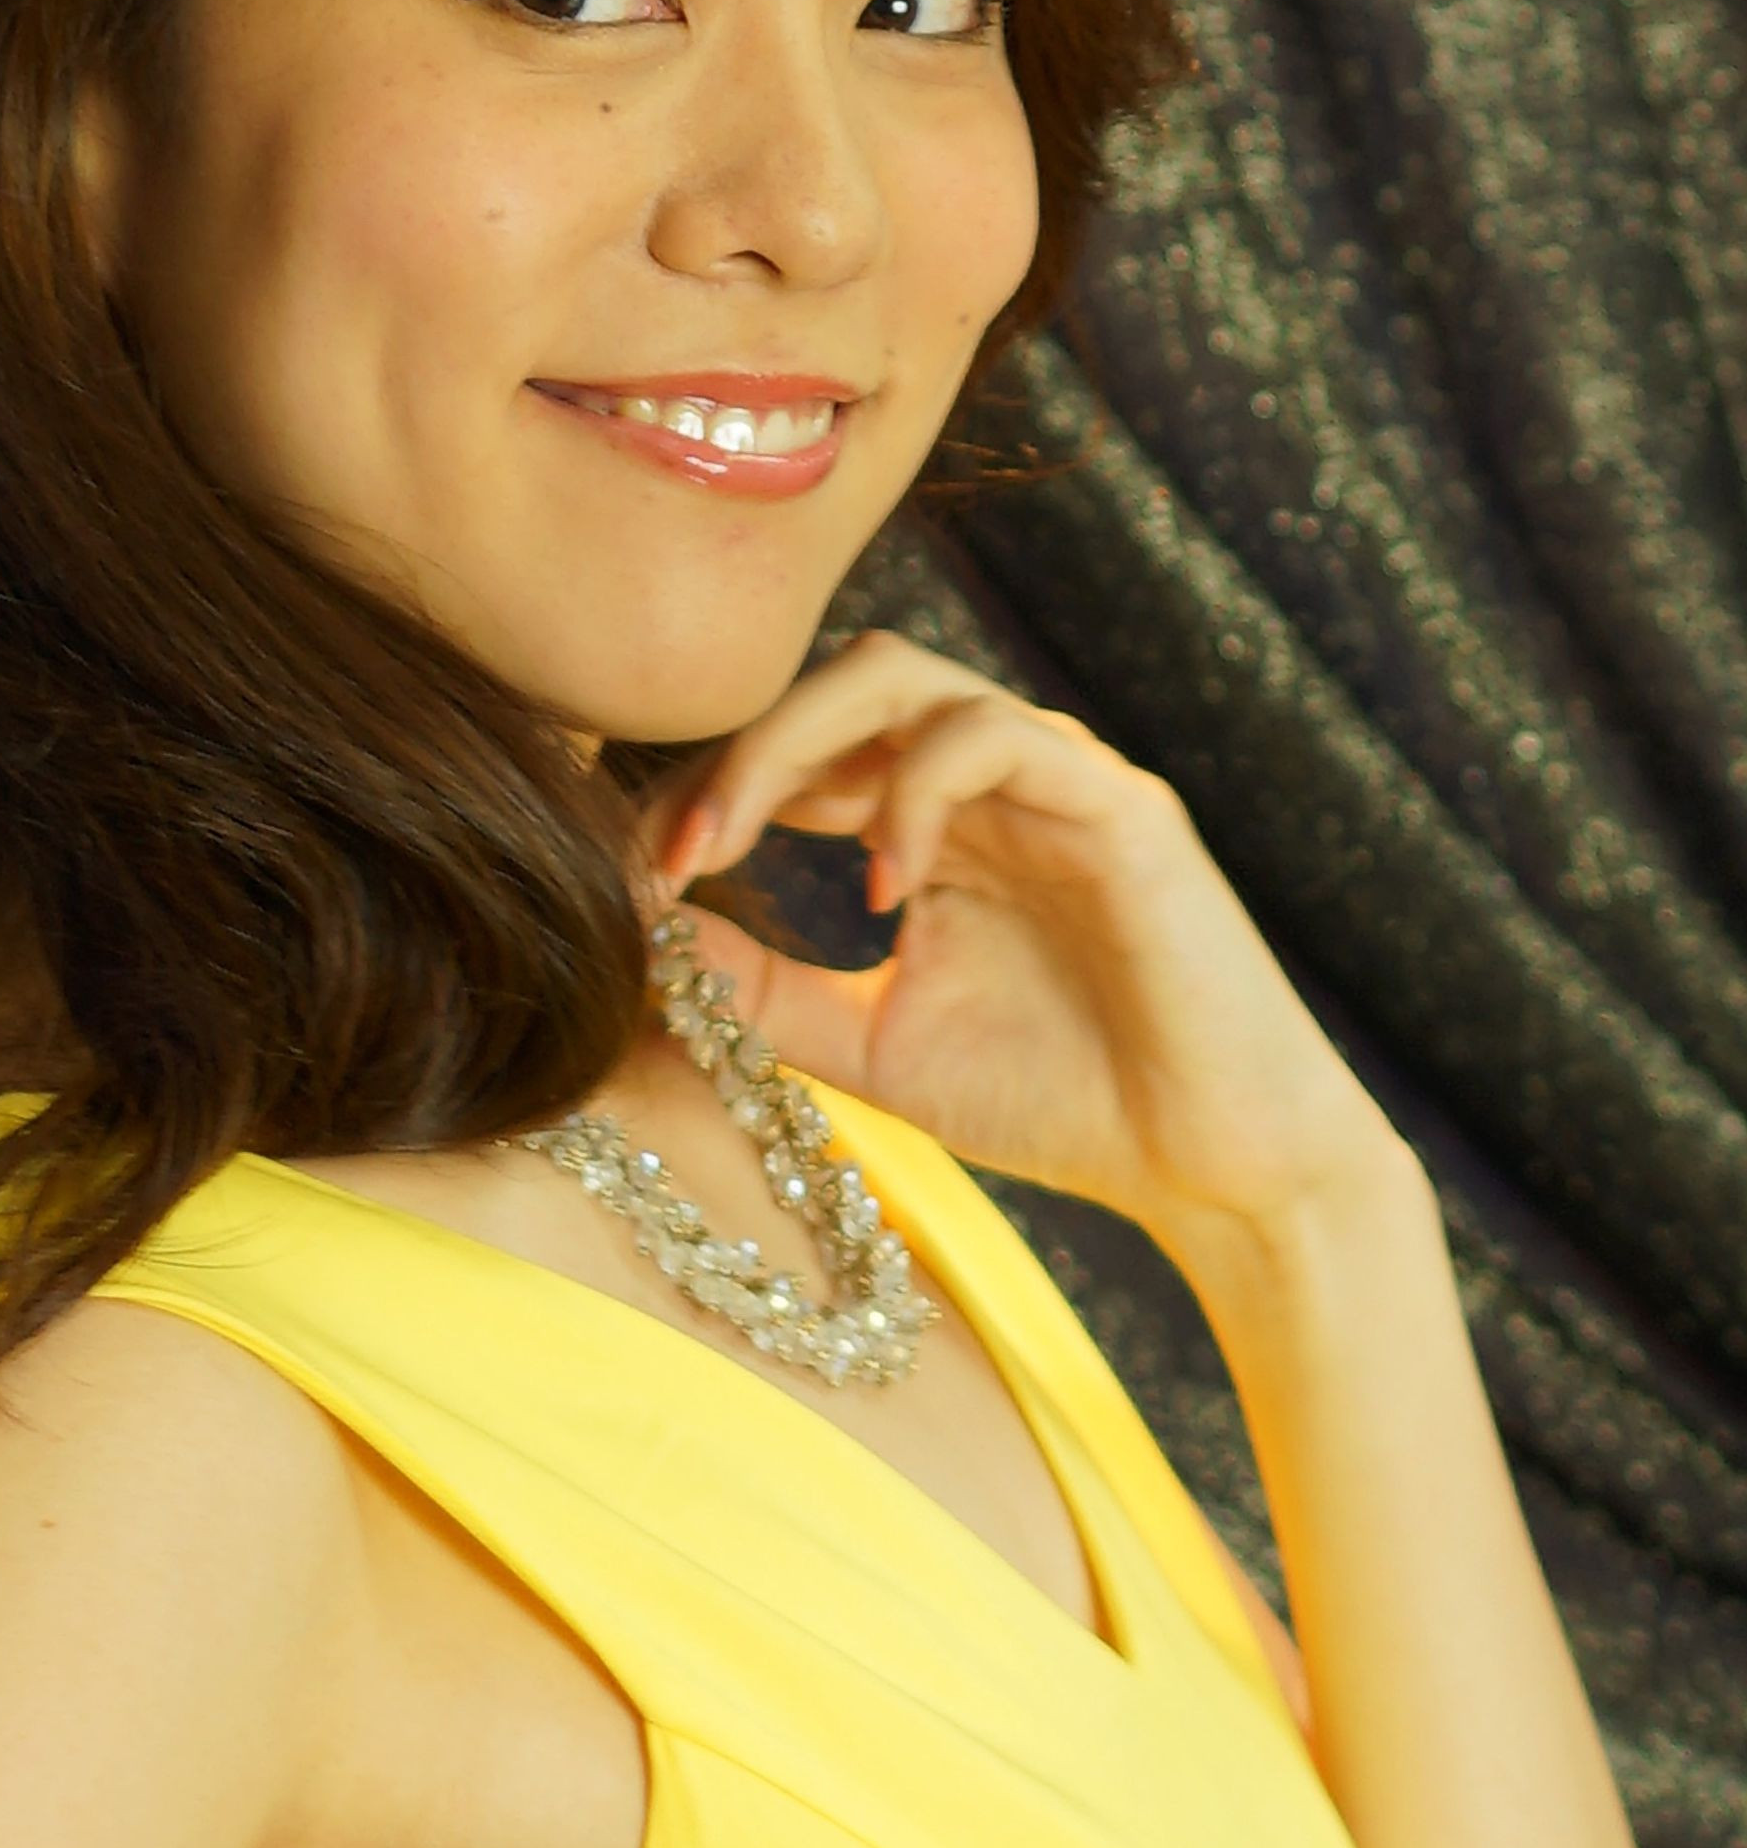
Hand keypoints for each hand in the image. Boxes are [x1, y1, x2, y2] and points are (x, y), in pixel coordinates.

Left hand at [644, 631, 1406, 1280]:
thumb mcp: (870, 1043)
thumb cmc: (1062, 1100)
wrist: (1215, 1168)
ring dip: (794, 746)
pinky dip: (915, 791)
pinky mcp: (1121, 805)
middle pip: (839, 682)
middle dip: (734, 750)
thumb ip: (765, 992)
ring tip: (734, 844)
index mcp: (933, 820)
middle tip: (670, 850)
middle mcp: (991, 778)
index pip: (802, 747)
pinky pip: (998, 739)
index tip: (631, 875)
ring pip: (906, 679)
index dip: (705, 788)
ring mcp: (1059, 778)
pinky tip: (882, 889)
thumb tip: (640, 947)